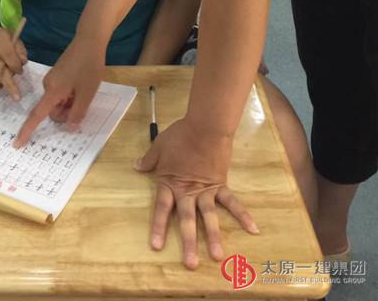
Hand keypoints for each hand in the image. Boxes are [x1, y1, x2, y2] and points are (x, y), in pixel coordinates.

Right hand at [0, 26, 27, 99]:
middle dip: (9, 84)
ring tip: (5, 76)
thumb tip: (22, 63)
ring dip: (0, 81)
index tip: (20, 72)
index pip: (8, 54)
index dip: (15, 66)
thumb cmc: (0, 40)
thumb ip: (20, 51)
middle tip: (17, 96)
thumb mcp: (13, 39)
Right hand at [14, 37, 105, 146]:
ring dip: (71, 102)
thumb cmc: (89, 67)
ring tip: (85, 89)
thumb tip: (69, 128)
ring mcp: (53, 79)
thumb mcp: (87, 93)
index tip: (17, 144)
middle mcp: (48, 86)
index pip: (37, 115)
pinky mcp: (58, 75)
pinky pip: (61, 93)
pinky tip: (82, 83)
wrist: (89, 41)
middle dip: (67, 112)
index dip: (27, 131)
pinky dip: (71, 95)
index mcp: (53, 91)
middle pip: (52, 110)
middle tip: (84, 100)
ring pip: (59, 102)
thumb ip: (78, 113)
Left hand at [136, 118, 258, 268]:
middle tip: (191, 264)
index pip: (162, 209)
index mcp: (170, 183)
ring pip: (209, 217)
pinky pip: (232, 202)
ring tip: (217, 256)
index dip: (159, 227)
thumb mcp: (159, 145)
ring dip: (213, 237)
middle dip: (188, 243)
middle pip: (187, 220)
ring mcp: (206, 190)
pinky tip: (253, 229)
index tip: (157, 246)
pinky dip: (243, 215)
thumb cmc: (181, 135)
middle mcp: (188, 192)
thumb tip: (137, 167)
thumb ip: (149, 159)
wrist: (205, 127)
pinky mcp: (221, 184)